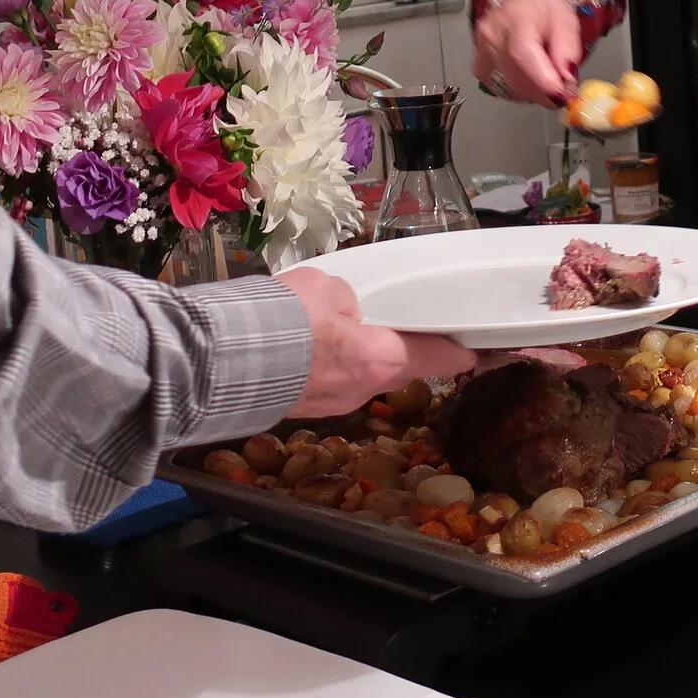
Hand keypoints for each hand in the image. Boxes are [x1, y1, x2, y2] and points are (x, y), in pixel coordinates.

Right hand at [276, 267, 474, 417]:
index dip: (459, 352)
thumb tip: (346, 308)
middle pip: (401, 369)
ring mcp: (334, 405)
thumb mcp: (326, 288)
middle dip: (403, 349)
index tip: (472, 348)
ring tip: (346, 331)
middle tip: (399, 325)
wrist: (225, 362)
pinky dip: (332, 367)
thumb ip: (348, 299)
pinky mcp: (306, 409)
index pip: (440, 359)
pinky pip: (333, 385)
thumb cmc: (286, 320)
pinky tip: (312, 348)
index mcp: (382, 359)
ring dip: (363, 358)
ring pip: (365, 379)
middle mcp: (365, 390)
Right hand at [471, 0, 580, 105]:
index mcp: (517, 17)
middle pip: (517, 76)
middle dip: (545, 90)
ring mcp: (482, 49)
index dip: (542, 80)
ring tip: (545, 73)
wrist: (521, 0)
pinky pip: (500, 87)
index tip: (561, 94)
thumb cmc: (544, 8)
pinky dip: (518, 89)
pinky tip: (527, 76)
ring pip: (510, 87)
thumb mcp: (566, 19)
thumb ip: (568, 49)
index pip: (522, 53)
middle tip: (563, 87)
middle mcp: (493, 33)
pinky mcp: (479, 62)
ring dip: (533, 91)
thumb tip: (566, 77)